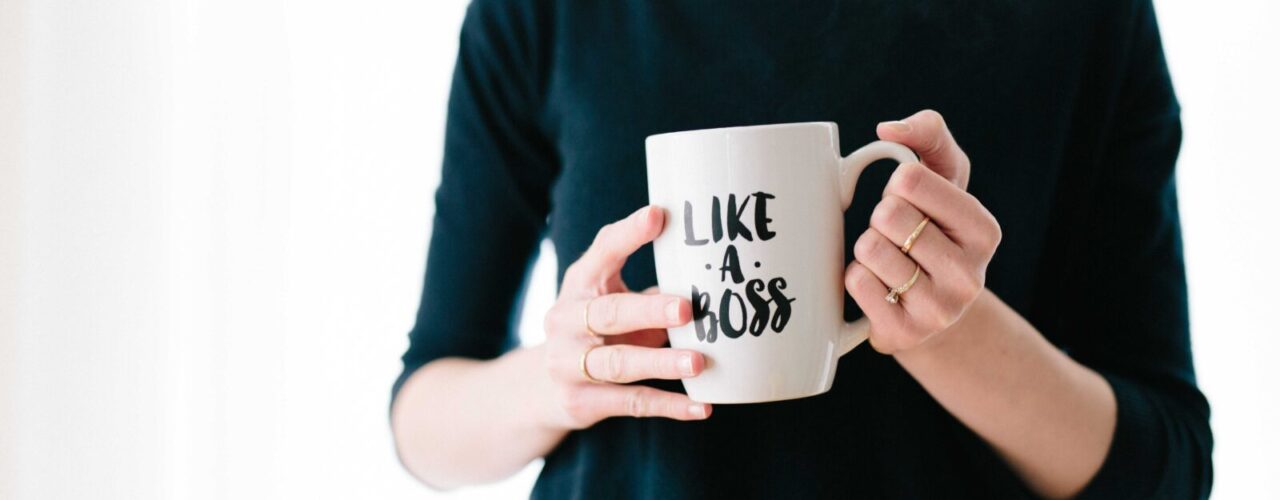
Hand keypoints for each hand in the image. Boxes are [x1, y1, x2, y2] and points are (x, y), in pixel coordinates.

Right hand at [539, 205, 711, 428]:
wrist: (542, 387)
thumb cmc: (597, 330)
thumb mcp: (610, 298)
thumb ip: (650, 287)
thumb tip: (714, 274)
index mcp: (579, 284)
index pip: (602, 253)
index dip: (629, 234)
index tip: (658, 216)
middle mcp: (566, 321)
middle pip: (609, 313)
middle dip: (649, 310)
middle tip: (687, 308)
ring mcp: (568, 364)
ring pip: (618, 363)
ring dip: (661, 362)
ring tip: (698, 362)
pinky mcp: (581, 402)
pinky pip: (631, 403)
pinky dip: (669, 406)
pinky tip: (702, 407)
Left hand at [844, 110, 1001, 353]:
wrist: (930, 309)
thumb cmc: (933, 229)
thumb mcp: (943, 177)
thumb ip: (928, 134)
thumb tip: (888, 129)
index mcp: (984, 230)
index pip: (909, 180)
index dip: (897, 186)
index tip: (910, 202)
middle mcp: (970, 274)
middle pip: (887, 215)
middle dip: (880, 219)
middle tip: (897, 236)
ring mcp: (940, 310)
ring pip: (869, 249)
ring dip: (867, 249)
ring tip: (889, 262)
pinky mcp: (905, 334)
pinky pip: (856, 283)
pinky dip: (855, 277)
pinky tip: (879, 287)